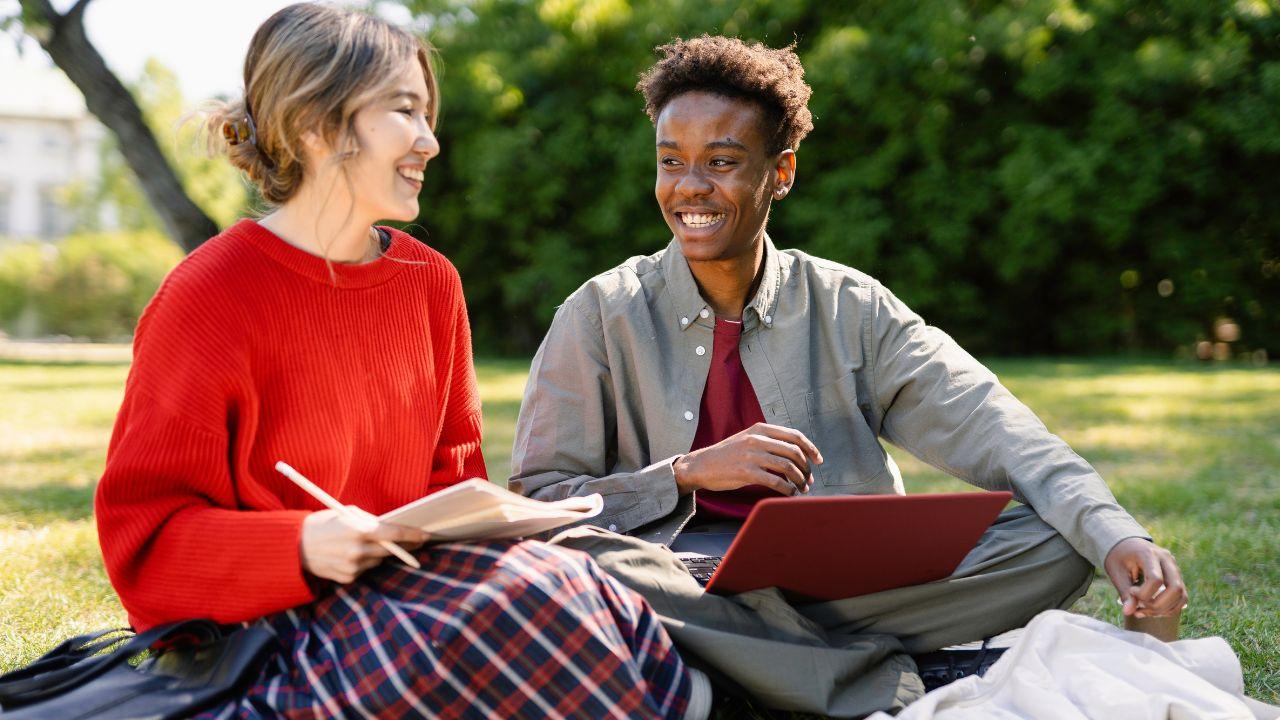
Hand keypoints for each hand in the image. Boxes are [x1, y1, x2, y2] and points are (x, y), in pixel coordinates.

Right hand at [300, 508, 429, 583]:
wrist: (294, 546)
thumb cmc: (323, 524)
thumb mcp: (347, 514)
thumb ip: (370, 521)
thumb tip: (392, 528)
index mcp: (358, 530)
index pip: (393, 533)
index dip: (412, 534)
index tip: (426, 535)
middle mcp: (357, 550)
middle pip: (391, 550)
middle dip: (405, 546)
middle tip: (416, 542)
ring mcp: (352, 566)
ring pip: (378, 561)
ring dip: (378, 553)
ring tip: (363, 544)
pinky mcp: (347, 578)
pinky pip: (365, 570)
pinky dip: (363, 562)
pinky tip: (349, 555)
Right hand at [673, 422, 823, 496]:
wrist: (702, 465)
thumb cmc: (727, 455)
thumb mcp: (748, 439)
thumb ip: (769, 441)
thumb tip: (796, 453)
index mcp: (760, 429)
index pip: (795, 436)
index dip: (811, 448)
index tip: (818, 461)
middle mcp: (757, 440)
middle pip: (794, 453)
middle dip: (806, 468)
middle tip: (809, 479)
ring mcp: (752, 456)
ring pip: (787, 467)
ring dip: (799, 480)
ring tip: (802, 488)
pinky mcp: (746, 473)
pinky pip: (775, 482)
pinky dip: (787, 490)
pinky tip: (790, 494)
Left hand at [1103, 537, 1187, 617]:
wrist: (1126, 544)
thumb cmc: (1118, 557)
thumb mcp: (1116, 572)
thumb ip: (1124, 592)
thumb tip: (1129, 612)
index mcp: (1149, 553)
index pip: (1156, 579)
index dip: (1143, 594)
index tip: (1130, 592)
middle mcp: (1167, 559)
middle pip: (1175, 588)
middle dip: (1158, 606)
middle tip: (1139, 608)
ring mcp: (1175, 568)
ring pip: (1182, 595)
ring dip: (1164, 610)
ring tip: (1143, 612)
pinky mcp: (1177, 577)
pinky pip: (1182, 597)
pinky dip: (1169, 608)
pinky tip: (1152, 611)